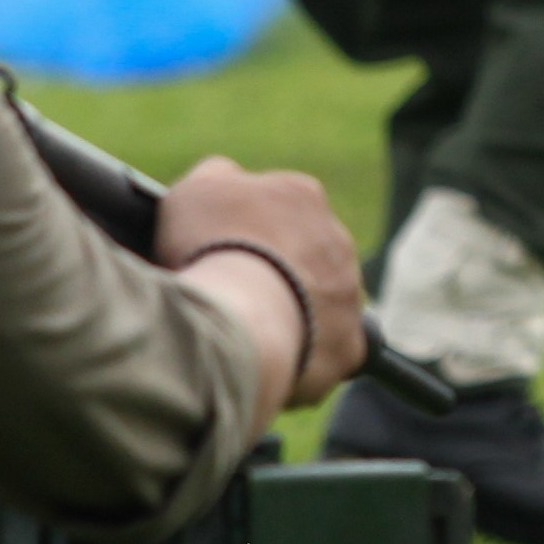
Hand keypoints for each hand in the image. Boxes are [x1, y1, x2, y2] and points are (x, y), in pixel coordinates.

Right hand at [160, 157, 368, 413]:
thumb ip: (214, 178)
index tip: (219, 255)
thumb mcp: (194, 192)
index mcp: (301, 195)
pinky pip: (331, 351)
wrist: (242, 309)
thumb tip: (227, 178)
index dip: (244, 234)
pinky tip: (273, 365)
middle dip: (272, 274)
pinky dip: (306, 360)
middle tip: (232, 298)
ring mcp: (349, 290)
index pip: (277, 209)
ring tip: (246, 334)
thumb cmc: (212, 247)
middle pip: (301, 257)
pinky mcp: (350, 341)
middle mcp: (337, 237)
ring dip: (291, 315)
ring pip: (318, 303)